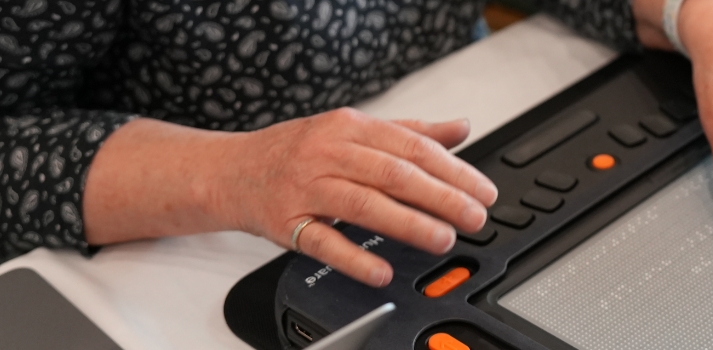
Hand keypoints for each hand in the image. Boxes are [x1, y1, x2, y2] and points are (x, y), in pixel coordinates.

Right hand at [205, 109, 498, 286]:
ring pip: (364, 204)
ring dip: (408, 224)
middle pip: (393, 174)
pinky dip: (355, 257)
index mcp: (350, 127)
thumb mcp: (351, 130)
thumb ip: (408, 131)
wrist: (231, 171)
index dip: (452, 169)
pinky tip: (382, 271)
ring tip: (442, 239)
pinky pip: (324, 242)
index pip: (411, 147)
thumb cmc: (296, 151)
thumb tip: (460, 128)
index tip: (482, 190)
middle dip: (441, 196)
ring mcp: (306, 188)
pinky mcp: (287, 222)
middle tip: (473, 217)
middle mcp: (328, 153)